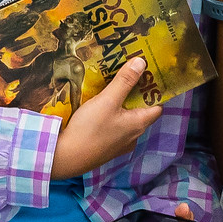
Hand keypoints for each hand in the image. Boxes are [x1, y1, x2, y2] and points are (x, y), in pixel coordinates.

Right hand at [50, 57, 164, 179]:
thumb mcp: (108, 100)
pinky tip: (99, 108)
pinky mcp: (106, 148)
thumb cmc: (89, 129)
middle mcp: (133, 136)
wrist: (66, 158)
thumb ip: (125, 81)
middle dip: (135, 94)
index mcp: (139, 124)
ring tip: (112, 89)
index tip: (147, 75)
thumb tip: (142, 62)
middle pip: (140, 111)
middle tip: (127, 75)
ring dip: (121, 105)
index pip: (157, 105)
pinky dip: (111, 116)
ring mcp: (119, 144)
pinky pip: (114, 128)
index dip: (154, 90)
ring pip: (126, 120)